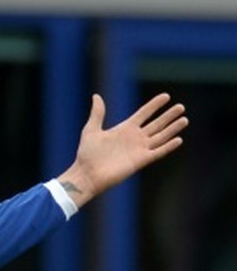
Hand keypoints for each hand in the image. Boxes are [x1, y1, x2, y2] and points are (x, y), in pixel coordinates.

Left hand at [59, 92, 186, 206]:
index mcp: (124, 129)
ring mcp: (138, 150)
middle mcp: (134, 139)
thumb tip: (96, 96)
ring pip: (160, 137)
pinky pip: (157, 152)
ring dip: (172, 129)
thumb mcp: (91, 130)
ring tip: (184, 119)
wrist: (86, 175)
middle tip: (181, 107)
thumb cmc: (86, 155)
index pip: (144, 114)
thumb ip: (97, 113)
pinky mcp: (140, 161)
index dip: (154, 105)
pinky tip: (179, 139)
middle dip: (168, 116)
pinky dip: (168, 146)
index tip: (166, 96)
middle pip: (156, 124)